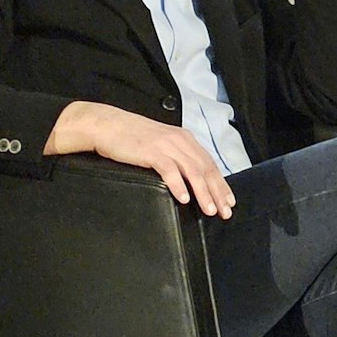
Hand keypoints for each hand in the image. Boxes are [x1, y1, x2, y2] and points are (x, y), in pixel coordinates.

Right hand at [46, 101, 235, 218]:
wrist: (106, 124)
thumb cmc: (132, 137)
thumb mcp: (161, 144)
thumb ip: (177, 157)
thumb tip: (191, 180)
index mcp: (185, 139)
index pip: (210, 164)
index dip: (221, 184)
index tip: (229, 202)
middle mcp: (180, 140)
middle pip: (206, 169)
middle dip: (218, 192)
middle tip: (225, 212)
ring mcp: (166, 145)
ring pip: (192, 171)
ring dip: (203, 193)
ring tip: (210, 210)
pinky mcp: (151, 151)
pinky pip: (169, 169)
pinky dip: (178, 185)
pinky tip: (184, 198)